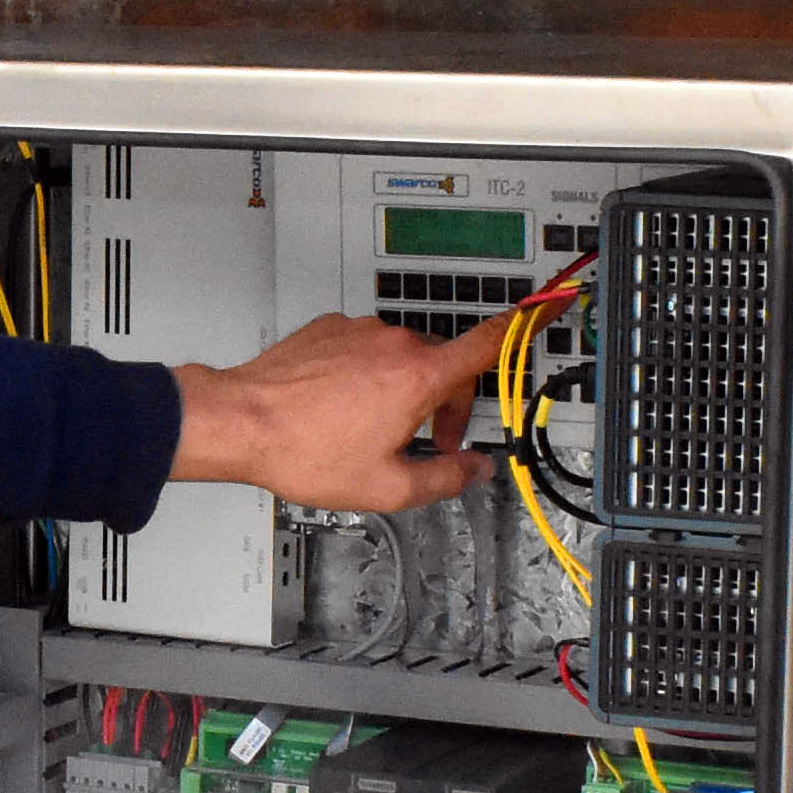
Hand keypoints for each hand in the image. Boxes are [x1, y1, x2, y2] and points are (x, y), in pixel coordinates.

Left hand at [168, 315, 504, 511]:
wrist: (240, 421)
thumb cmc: (303, 449)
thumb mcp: (387, 486)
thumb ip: (444, 477)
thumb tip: (476, 471)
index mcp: (419, 375)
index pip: (490, 342)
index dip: (528, 324)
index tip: (552, 306)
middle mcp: (394, 341)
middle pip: (446, 363)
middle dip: (446, 403)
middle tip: (426, 443)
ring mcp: (360, 330)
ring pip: (404, 358)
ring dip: (404, 390)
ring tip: (369, 432)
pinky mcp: (330, 328)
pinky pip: (367, 349)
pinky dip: (367, 376)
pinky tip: (342, 410)